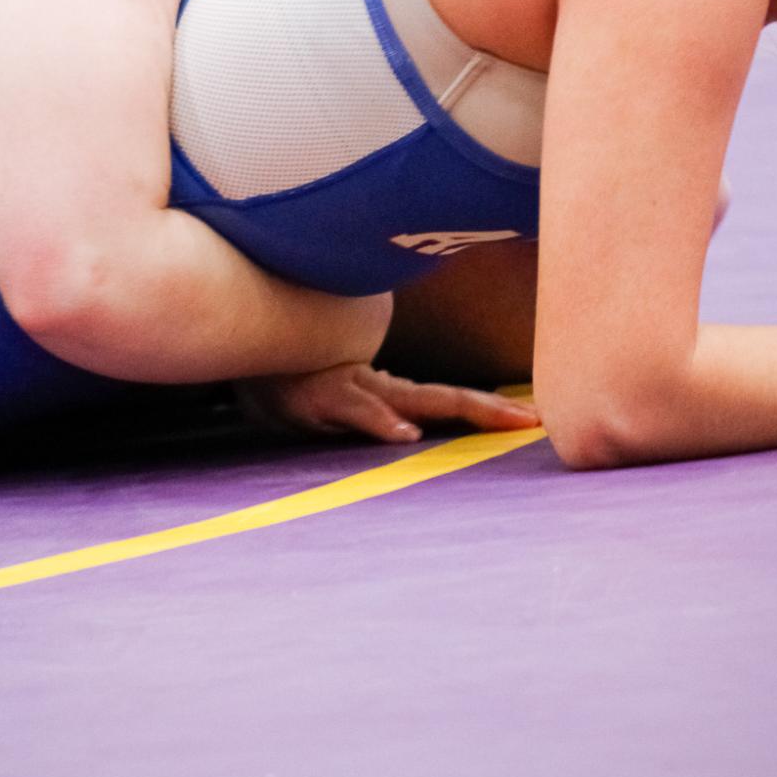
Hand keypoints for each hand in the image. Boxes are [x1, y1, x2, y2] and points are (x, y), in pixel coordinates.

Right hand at [234, 363, 540, 444]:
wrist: (240, 342)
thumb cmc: (283, 379)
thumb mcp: (324, 400)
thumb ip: (359, 412)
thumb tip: (395, 430)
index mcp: (381, 391)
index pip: (447, 401)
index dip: (488, 411)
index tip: (534, 422)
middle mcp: (374, 387)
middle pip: (446, 399)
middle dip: (491, 412)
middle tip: (536, 421)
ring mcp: (350, 388)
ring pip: (414, 400)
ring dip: (458, 410)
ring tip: (498, 419)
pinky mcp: (321, 398)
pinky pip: (356, 410)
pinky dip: (381, 421)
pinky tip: (404, 435)